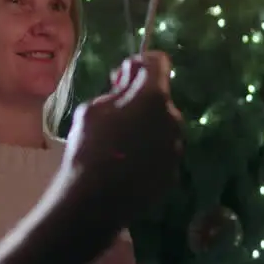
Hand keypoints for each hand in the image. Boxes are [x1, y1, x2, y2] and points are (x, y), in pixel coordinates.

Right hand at [62, 51, 182, 228]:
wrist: (93, 202)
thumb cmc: (88, 148)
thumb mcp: (92, 108)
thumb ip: (117, 89)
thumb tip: (129, 79)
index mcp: (153, 97)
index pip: (159, 62)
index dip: (140, 62)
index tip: (123, 74)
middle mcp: (173, 119)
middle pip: (160, 97)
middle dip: (140, 97)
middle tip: (115, 109)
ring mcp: (175, 148)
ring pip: (162, 125)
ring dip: (146, 125)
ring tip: (119, 141)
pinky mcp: (173, 172)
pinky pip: (162, 151)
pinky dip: (149, 150)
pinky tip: (127, 163)